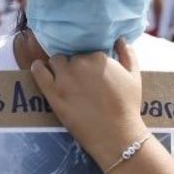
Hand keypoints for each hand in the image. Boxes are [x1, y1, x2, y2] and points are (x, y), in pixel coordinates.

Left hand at [30, 37, 145, 164]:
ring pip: (55, 61)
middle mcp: (80, 64)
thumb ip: (128, 53)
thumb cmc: (127, 106)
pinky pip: (39, 71)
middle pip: (71, 57)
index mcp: (98, 57)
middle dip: (74, 66)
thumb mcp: (135, 76)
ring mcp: (64, 78)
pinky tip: (40, 69)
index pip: (88, 51)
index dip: (89, 63)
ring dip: (58, 68)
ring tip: (64, 80)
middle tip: (80, 81)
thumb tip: (120, 39)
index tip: (91, 75)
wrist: (116, 135)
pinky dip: (38, 68)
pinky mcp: (53, 93)